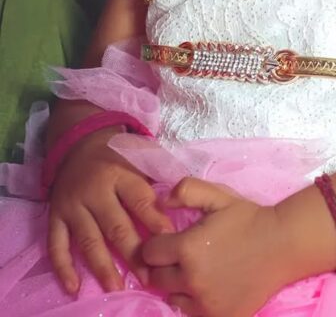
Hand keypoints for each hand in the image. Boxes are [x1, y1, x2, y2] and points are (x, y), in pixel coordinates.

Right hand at [48, 126, 174, 293]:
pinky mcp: (55, 217)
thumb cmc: (117, 157)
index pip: (139, 199)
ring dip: (102, 266)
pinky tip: (74, 287)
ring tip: (115, 287)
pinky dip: (63, 268)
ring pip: (88, 240)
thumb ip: (156, 176)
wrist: (79, 145)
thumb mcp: (138, 156)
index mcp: (120, 174)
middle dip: (132, 253)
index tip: (169, 239)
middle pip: (115, 226)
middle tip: (147, 276)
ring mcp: (72, 206)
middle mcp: (94, 191)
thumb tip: (183, 198)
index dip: (154, 220)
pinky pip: (56, 245)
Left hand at [142, 177, 287, 316]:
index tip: (168, 240)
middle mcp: (190, 279)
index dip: (156, 244)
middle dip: (163, 265)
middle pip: (155, 278)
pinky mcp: (218, 316)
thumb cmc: (249, 218)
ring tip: (197, 270)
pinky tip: (209, 285)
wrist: (282, 244)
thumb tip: (161, 200)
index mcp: (187, 248)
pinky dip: (195, 300)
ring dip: (177, 285)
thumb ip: (188, 191)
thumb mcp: (219, 196)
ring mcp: (204, 303)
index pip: (148, 253)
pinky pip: (192, 311)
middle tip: (182, 255)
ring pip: (172, 297)